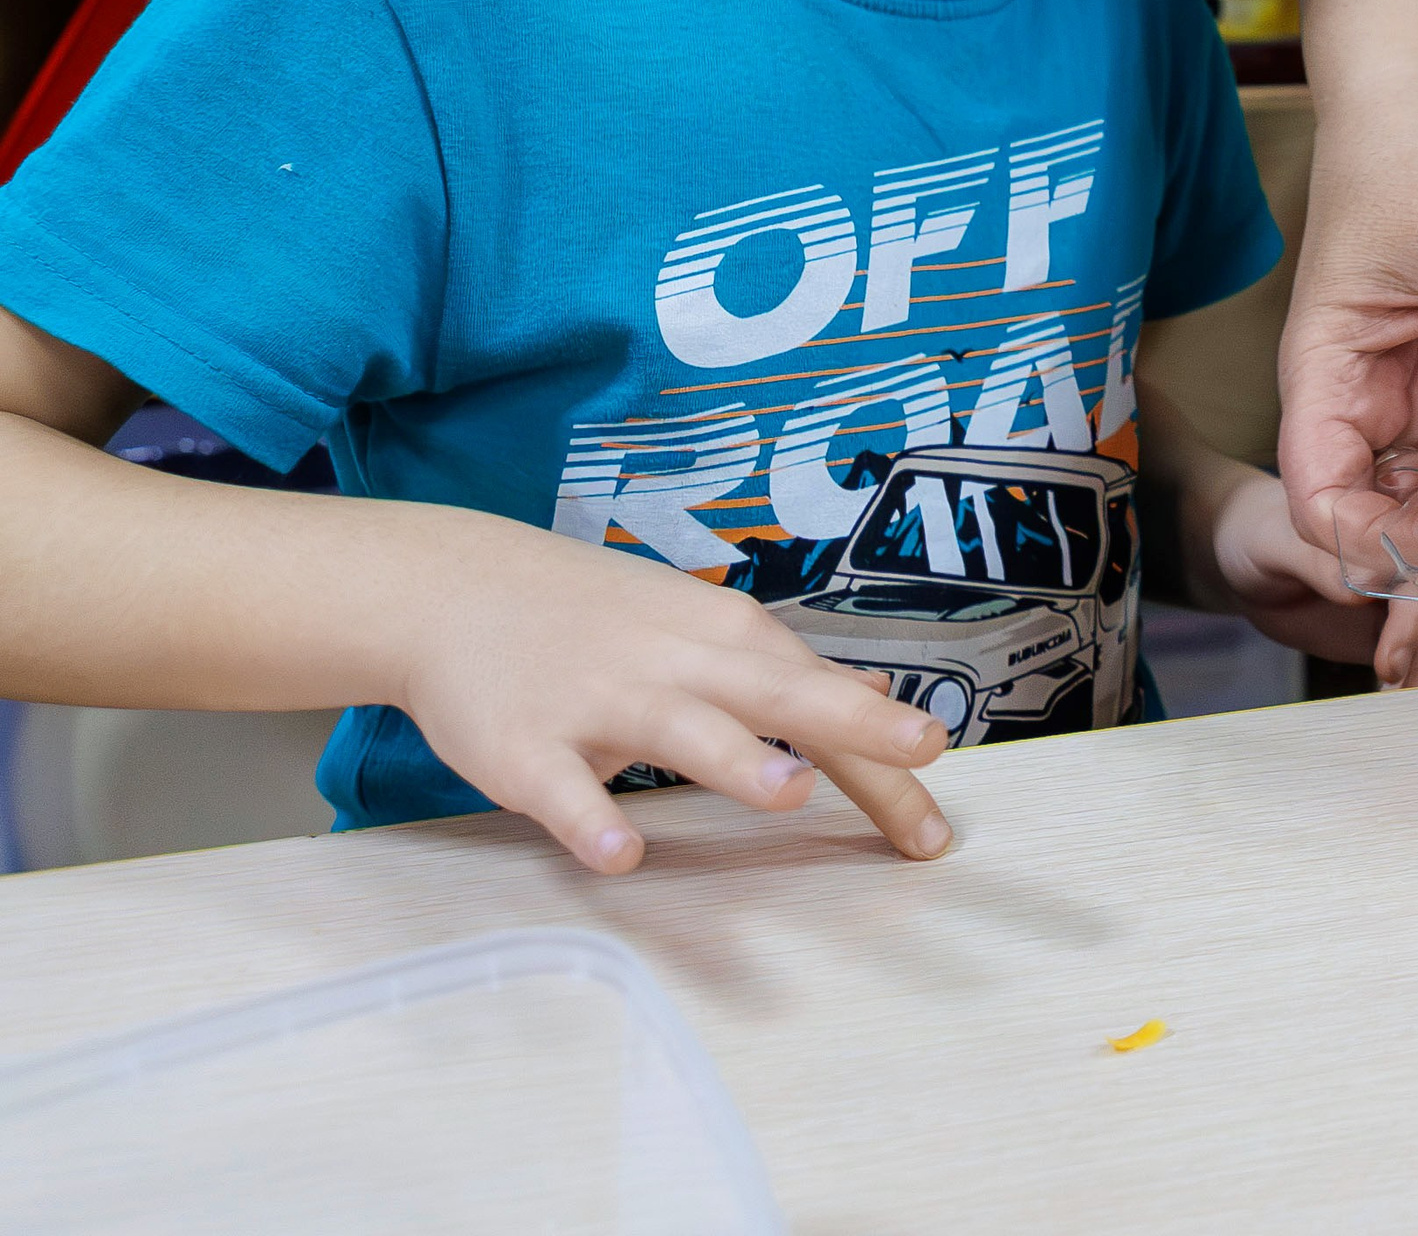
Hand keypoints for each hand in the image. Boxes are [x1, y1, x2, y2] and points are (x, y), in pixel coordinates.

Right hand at [389, 504, 951, 875]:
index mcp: (724, 639)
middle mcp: (675, 664)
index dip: (885, 760)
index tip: (941, 824)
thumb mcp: (697, 627)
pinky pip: (563, 789)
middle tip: (922, 755)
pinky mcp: (525, 746)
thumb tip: (873, 695)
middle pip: (776, 694)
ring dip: (735, 759)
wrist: (453, 586)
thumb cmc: (593, 618)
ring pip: (678, 730)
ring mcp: (598, 702)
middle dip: (851, 726)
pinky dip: (590, 819)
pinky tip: (620, 854)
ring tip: (790, 793)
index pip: (821, 701)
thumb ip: (781, 671)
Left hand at [1199, 466, 1417, 689]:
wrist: (1247, 560)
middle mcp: (1404, 554)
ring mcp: (1401, 593)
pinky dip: (1413, 680)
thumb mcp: (1277, 545)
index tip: (1392, 659)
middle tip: (1404, 694)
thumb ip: (1320, 563)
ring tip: (1399, 707)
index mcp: (1386, 518)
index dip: (1415, 615)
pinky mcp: (1393, 628)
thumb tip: (1363, 589)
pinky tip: (1391, 702)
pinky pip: (1416, 654)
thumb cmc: (1259, 535)